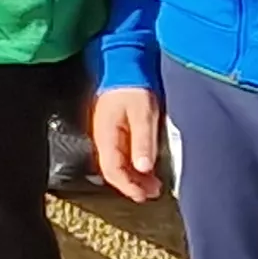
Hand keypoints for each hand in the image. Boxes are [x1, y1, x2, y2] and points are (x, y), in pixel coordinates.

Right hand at [91, 84, 164, 201]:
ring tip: (153, 185)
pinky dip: (134, 165)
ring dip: (134, 177)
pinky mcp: (115, 128)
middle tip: (152, 194)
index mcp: (106, 135)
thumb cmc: (134, 86)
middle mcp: (103, 137)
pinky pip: (122, 154)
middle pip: (113, 170)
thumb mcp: (143, 114)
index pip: (112, 170)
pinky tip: (146, 167)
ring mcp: (108, 133)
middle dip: (132, 185)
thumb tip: (143, 169)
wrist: (124, 62)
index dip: (127, 186)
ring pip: (118, 163)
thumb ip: (143, 142)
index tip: (143, 196)